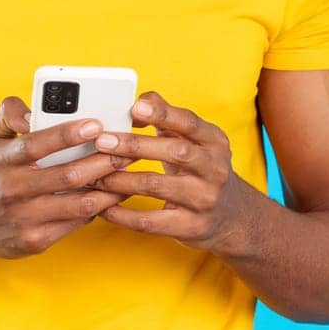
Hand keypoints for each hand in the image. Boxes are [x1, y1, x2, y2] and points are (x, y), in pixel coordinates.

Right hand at [0, 96, 132, 262]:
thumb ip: (9, 113)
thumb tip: (33, 111)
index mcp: (1, 161)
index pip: (38, 144)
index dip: (69, 134)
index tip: (97, 125)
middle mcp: (11, 190)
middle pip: (67, 176)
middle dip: (103, 161)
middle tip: (127, 149)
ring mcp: (24, 219)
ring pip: (78, 203)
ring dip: (108, 188)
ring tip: (125, 172)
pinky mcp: (34, 241)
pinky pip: (75, 222)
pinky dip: (97, 208)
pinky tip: (110, 195)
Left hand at [90, 90, 253, 253]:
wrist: (233, 215)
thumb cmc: (201, 169)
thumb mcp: (194, 142)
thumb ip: (168, 118)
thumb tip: (138, 103)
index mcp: (214, 141)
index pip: (189, 123)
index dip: (162, 114)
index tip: (135, 108)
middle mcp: (214, 168)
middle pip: (174, 152)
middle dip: (135, 146)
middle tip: (102, 142)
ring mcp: (205, 199)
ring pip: (156, 186)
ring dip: (121, 180)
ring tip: (96, 176)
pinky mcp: (192, 226)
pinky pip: (151, 221)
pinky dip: (124, 215)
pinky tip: (105, 208)